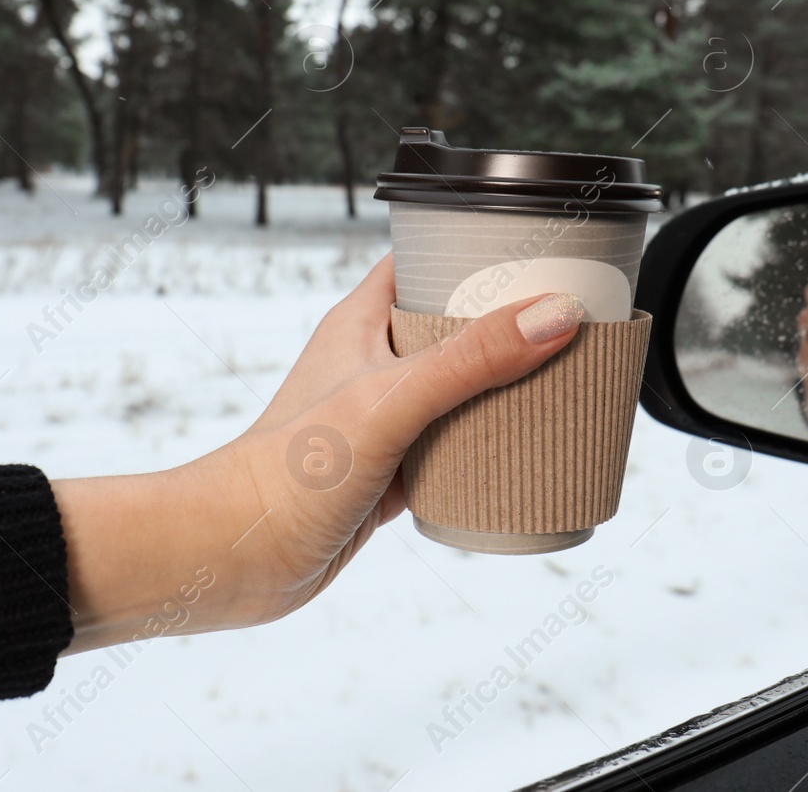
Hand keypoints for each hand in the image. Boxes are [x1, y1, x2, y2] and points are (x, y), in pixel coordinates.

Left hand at [52, 255, 583, 653]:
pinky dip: (488, 447)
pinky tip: (524, 452)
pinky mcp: (391, 470)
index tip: (532, 251)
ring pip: (457, 389)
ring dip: (502, 388)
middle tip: (567, 321)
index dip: (472, 249)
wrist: (241, 557)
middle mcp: (371, 364)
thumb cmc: (289, 471)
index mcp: (360, 322)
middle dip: (506, 325)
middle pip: (452, 326)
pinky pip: (453, 446)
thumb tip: (552, 315)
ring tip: (560, 380)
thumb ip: (471, 359)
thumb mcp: (392, 401)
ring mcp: (382, 418)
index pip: (422, 261)